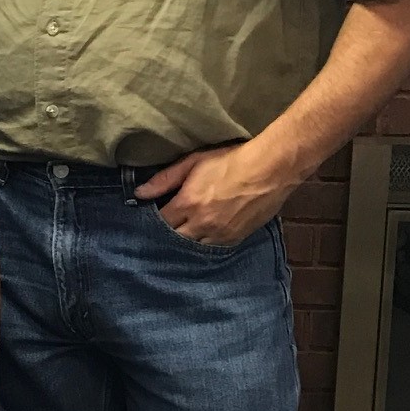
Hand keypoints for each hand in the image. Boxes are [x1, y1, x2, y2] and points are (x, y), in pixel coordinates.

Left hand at [134, 141, 292, 245]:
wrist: (270, 169)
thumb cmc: (231, 161)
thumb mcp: (194, 162)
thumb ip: (165, 179)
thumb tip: (139, 193)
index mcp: (188, 203)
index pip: (161, 222)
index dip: (153, 222)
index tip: (149, 219)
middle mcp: (202, 223)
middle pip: (174, 240)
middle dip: (166, 237)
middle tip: (161, 233)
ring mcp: (219, 234)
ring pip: (193, 248)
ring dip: (184, 244)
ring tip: (179, 239)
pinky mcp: (235, 239)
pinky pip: (212, 249)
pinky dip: (203, 245)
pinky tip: (200, 240)